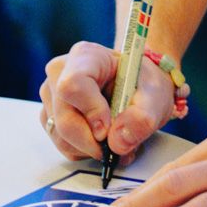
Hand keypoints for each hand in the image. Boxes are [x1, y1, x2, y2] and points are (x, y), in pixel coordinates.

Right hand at [39, 41, 175, 163]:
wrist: (140, 90)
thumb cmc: (144, 85)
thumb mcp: (155, 97)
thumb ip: (142, 118)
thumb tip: (117, 142)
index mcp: (85, 56)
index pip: (73, 85)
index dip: (91, 111)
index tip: (109, 127)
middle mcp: (60, 73)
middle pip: (64, 118)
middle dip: (93, 140)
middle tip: (118, 145)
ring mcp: (52, 96)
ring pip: (61, 136)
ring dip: (90, 148)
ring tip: (115, 140)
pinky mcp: (51, 117)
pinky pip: (62, 144)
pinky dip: (84, 150)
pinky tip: (102, 141)